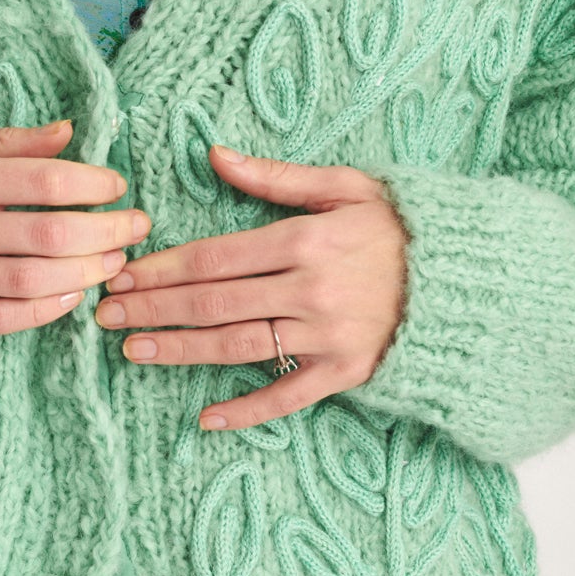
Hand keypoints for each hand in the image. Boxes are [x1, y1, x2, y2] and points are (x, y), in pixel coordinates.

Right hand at [0, 119, 149, 334]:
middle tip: (136, 228)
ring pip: (33, 280)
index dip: (95, 185)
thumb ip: (9, 142)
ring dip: (85, 273)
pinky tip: (71, 295)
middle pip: (51, 235)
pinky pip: (1, 318)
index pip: (47, 182)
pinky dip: (44, 310)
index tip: (117, 187)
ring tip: (113, 262)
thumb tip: (70, 133)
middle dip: (107, 232)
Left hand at [93, 145, 409, 429]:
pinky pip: (287, 396)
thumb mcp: (345, 186)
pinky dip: (247, 410)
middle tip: (107, 315)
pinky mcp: (345, 373)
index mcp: (305, 240)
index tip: (123, 273)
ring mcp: (326, 337)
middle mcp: (310, 291)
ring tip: (133, 351)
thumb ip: (276, 178)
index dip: (163, 267)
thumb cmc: (400, 226)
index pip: (215, 257)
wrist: (467, 280)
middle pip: (214, 303)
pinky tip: (206, 419)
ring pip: (236, 347)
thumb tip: (214, 156)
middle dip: (154, 308)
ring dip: (180, 351)